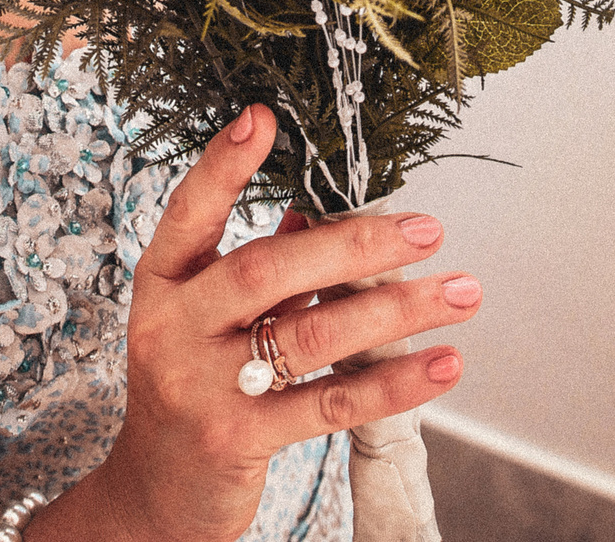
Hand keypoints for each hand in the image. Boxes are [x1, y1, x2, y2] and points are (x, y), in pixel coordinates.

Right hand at [43, 105, 480, 541]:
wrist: (155, 494)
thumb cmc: (191, 388)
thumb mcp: (204, 320)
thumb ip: (256, 266)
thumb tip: (316, 210)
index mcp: (161, 286)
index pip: (188, 214)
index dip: (222, 166)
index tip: (265, 119)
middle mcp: (171, 330)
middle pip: (266, 271)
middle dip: (353, 245)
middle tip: (426, 229)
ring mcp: (201, 387)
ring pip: (310, 336)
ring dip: (395, 311)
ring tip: (458, 293)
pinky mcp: (236, 439)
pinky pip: (327, 404)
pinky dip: (392, 382)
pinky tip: (442, 364)